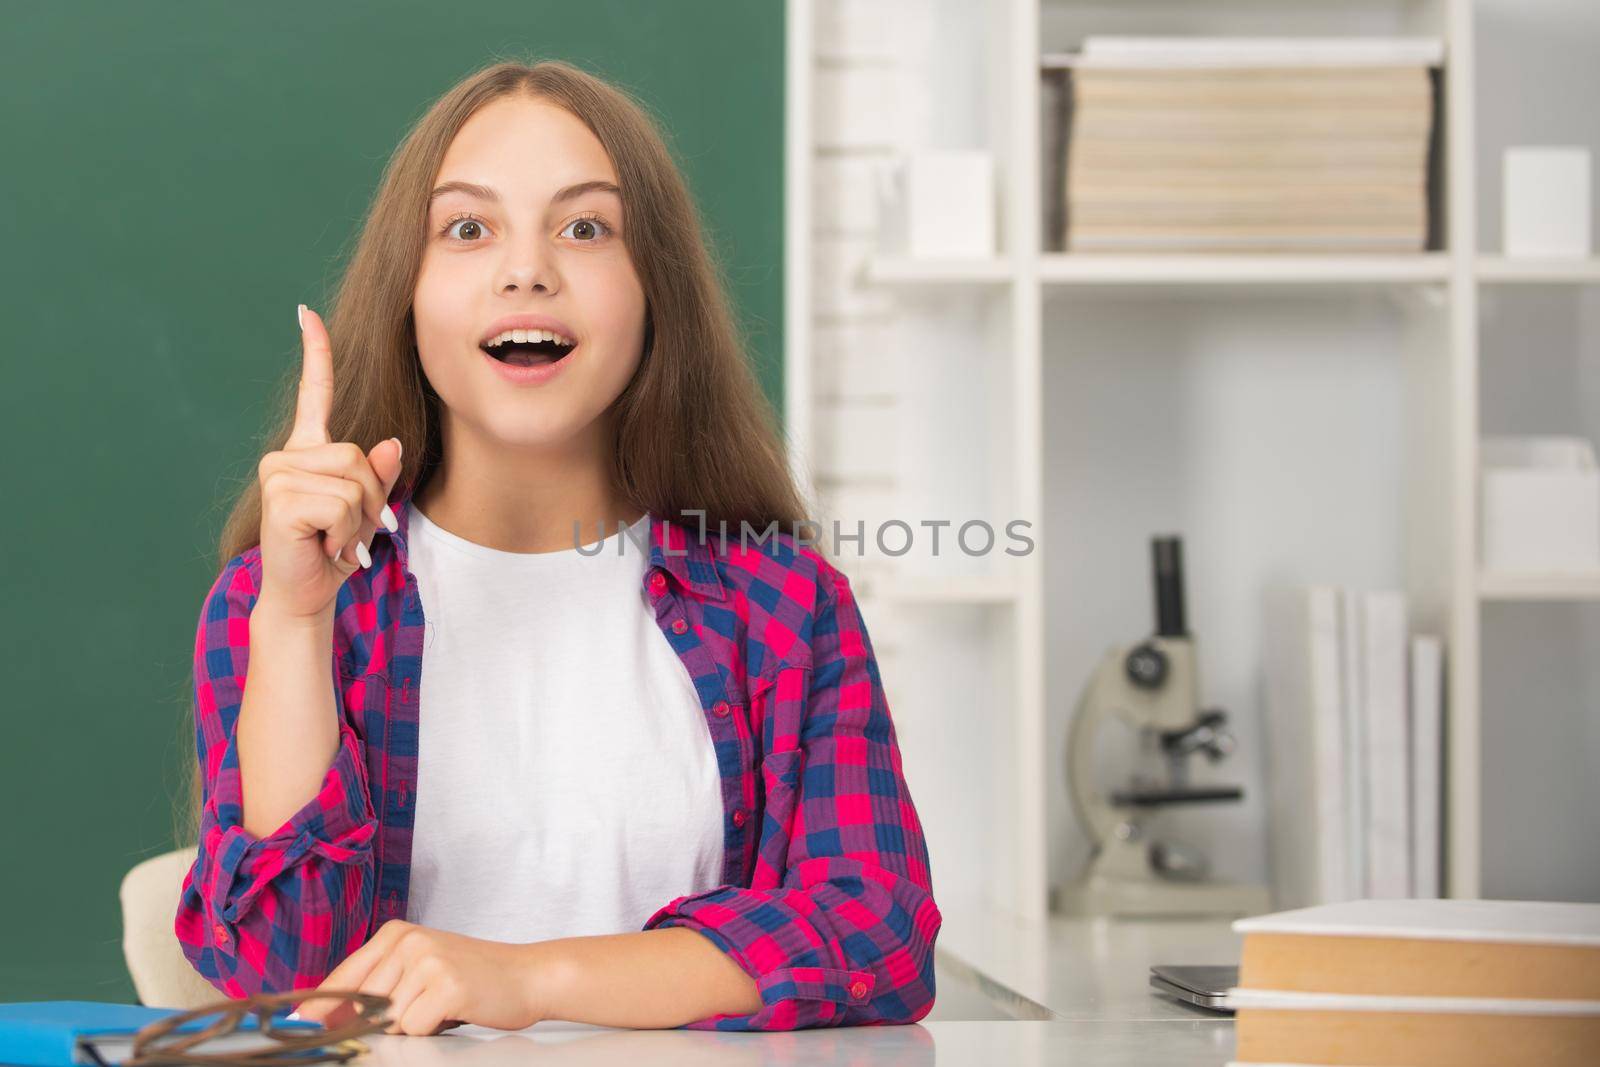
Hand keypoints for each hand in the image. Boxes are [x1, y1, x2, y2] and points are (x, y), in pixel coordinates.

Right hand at [256, 304, 404, 620]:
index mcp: (307, 453)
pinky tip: (324, 545)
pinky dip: (346, 531)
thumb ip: (378, 477)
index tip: (306, 313)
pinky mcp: (281, 498)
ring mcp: (279, 475)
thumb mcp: (365, 511)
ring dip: (359, 520)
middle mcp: (286, 457)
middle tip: (347, 530)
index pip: (311, 394)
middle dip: (371, 500)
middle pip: (360, 455)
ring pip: (355, 481)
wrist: (305, 594)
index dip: (315, 354)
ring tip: (334, 538)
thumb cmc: (332, 551)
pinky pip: (343, 503)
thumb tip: (392, 444)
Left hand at [294, 920, 554, 1036]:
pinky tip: (455, 1010)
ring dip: (413, 1026)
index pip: (341, 978)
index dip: (315, 1009)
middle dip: (380, 1022)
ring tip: (442, 1006)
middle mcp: (408, 940)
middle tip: (422, 1008)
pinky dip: (432, 1030)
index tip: (293, 1026)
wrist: (528, 975)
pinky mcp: (447, 984)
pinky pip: (415, 1028)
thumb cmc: (472, 978)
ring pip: (389, 1021)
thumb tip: (316, 1019)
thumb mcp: (419, 969)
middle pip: (362, 1005)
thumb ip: (373, 988)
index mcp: (395, 933)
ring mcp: (427, 960)